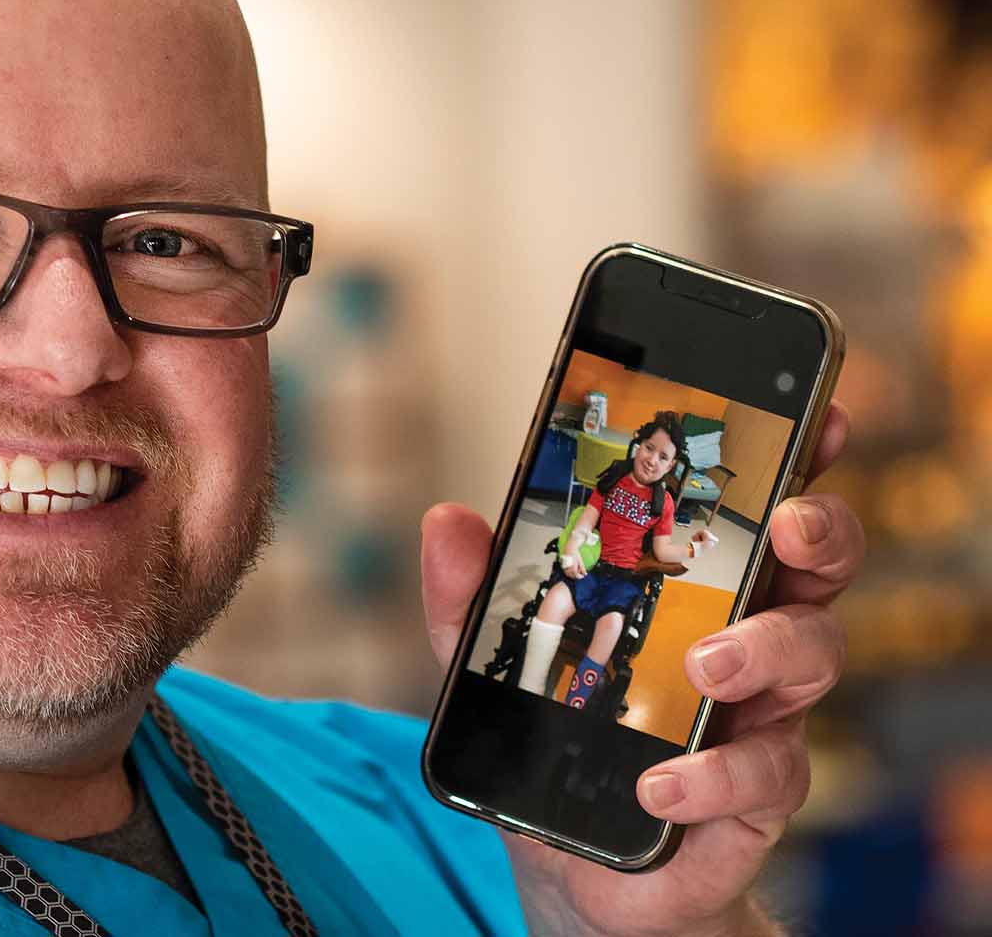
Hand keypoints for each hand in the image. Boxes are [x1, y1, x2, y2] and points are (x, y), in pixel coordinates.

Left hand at [422, 402, 859, 936]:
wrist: (564, 851)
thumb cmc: (549, 726)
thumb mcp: (490, 650)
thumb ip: (471, 589)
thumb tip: (447, 521)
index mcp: (697, 578)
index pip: (760, 502)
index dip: (800, 455)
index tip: (815, 415)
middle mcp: (748, 630)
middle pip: (821, 561)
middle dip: (820, 530)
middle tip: (788, 526)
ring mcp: (762, 709)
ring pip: (811, 655)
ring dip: (763, 651)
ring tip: (705, 668)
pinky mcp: (755, 791)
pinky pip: (764, 774)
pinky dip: (712, 777)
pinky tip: (660, 784)